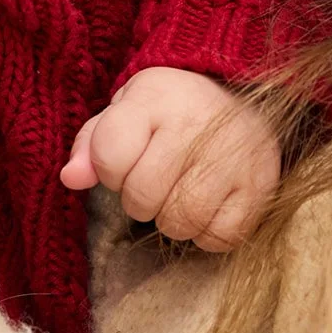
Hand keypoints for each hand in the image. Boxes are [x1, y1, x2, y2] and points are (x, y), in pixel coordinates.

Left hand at [60, 67, 279, 251]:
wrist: (239, 95)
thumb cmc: (170, 109)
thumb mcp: (125, 110)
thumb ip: (91, 143)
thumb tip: (70, 179)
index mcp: (154, 98)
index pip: (109, 156)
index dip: (108, 170)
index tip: (124, 159)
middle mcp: (195, 124)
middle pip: (142, 196)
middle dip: (138, 199)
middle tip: (153, 180)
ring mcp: (233, 157)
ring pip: (180, 222)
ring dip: (171, 219)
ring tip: (179, 192)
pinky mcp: (261, 187)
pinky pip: (219, 237)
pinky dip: (206, 233)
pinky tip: (208, 205)